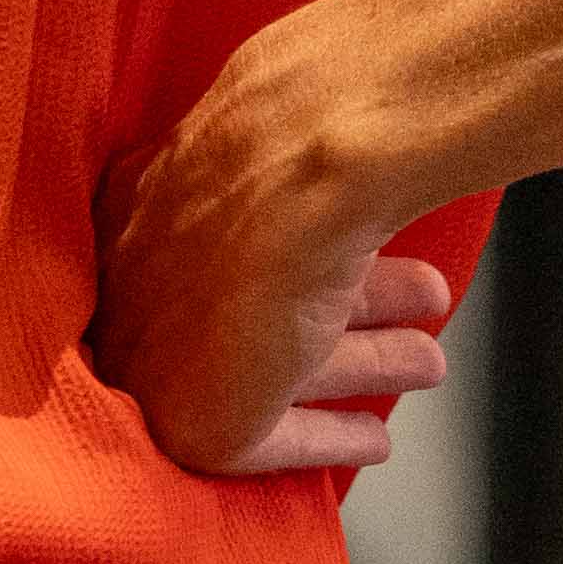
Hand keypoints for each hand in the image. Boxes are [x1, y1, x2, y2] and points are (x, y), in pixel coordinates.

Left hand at [91, 14, 455, 476]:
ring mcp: (158, 353)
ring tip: (424, 363)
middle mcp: (138, 279)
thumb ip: (282, 154)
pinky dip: (327, 437)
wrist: (295, 160)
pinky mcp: (196, 420)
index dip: (271, 279)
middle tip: (403, 311)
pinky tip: (371, 437)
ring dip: (359, 364)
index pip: (196, 264)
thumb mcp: (273, 129)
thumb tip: (349, 132)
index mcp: (137, 203)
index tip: (323, 288)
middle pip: (241, 319)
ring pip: (272, 368)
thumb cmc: (288, 123)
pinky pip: (271, 439)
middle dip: (342, 319)